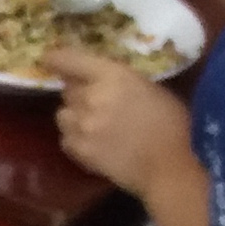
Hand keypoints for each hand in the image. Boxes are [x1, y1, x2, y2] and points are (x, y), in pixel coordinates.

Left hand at [46, 46, 202, 225]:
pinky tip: (94, 143)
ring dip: (74, 115)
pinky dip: (75, 138)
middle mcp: (92, 97)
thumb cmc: (174, 125)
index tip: (50, 58)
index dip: (57, 59)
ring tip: (94, 124)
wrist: (172, 166)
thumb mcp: (151, 89)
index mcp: (113, 76)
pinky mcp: (79, 150)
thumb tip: (101, 81)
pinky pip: (65, 138)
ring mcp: (82, 125)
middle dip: (79, 93)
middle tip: (96, 102)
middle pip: (68, 89)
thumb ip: (120, 82)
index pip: (71, 60)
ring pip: (63, 114)